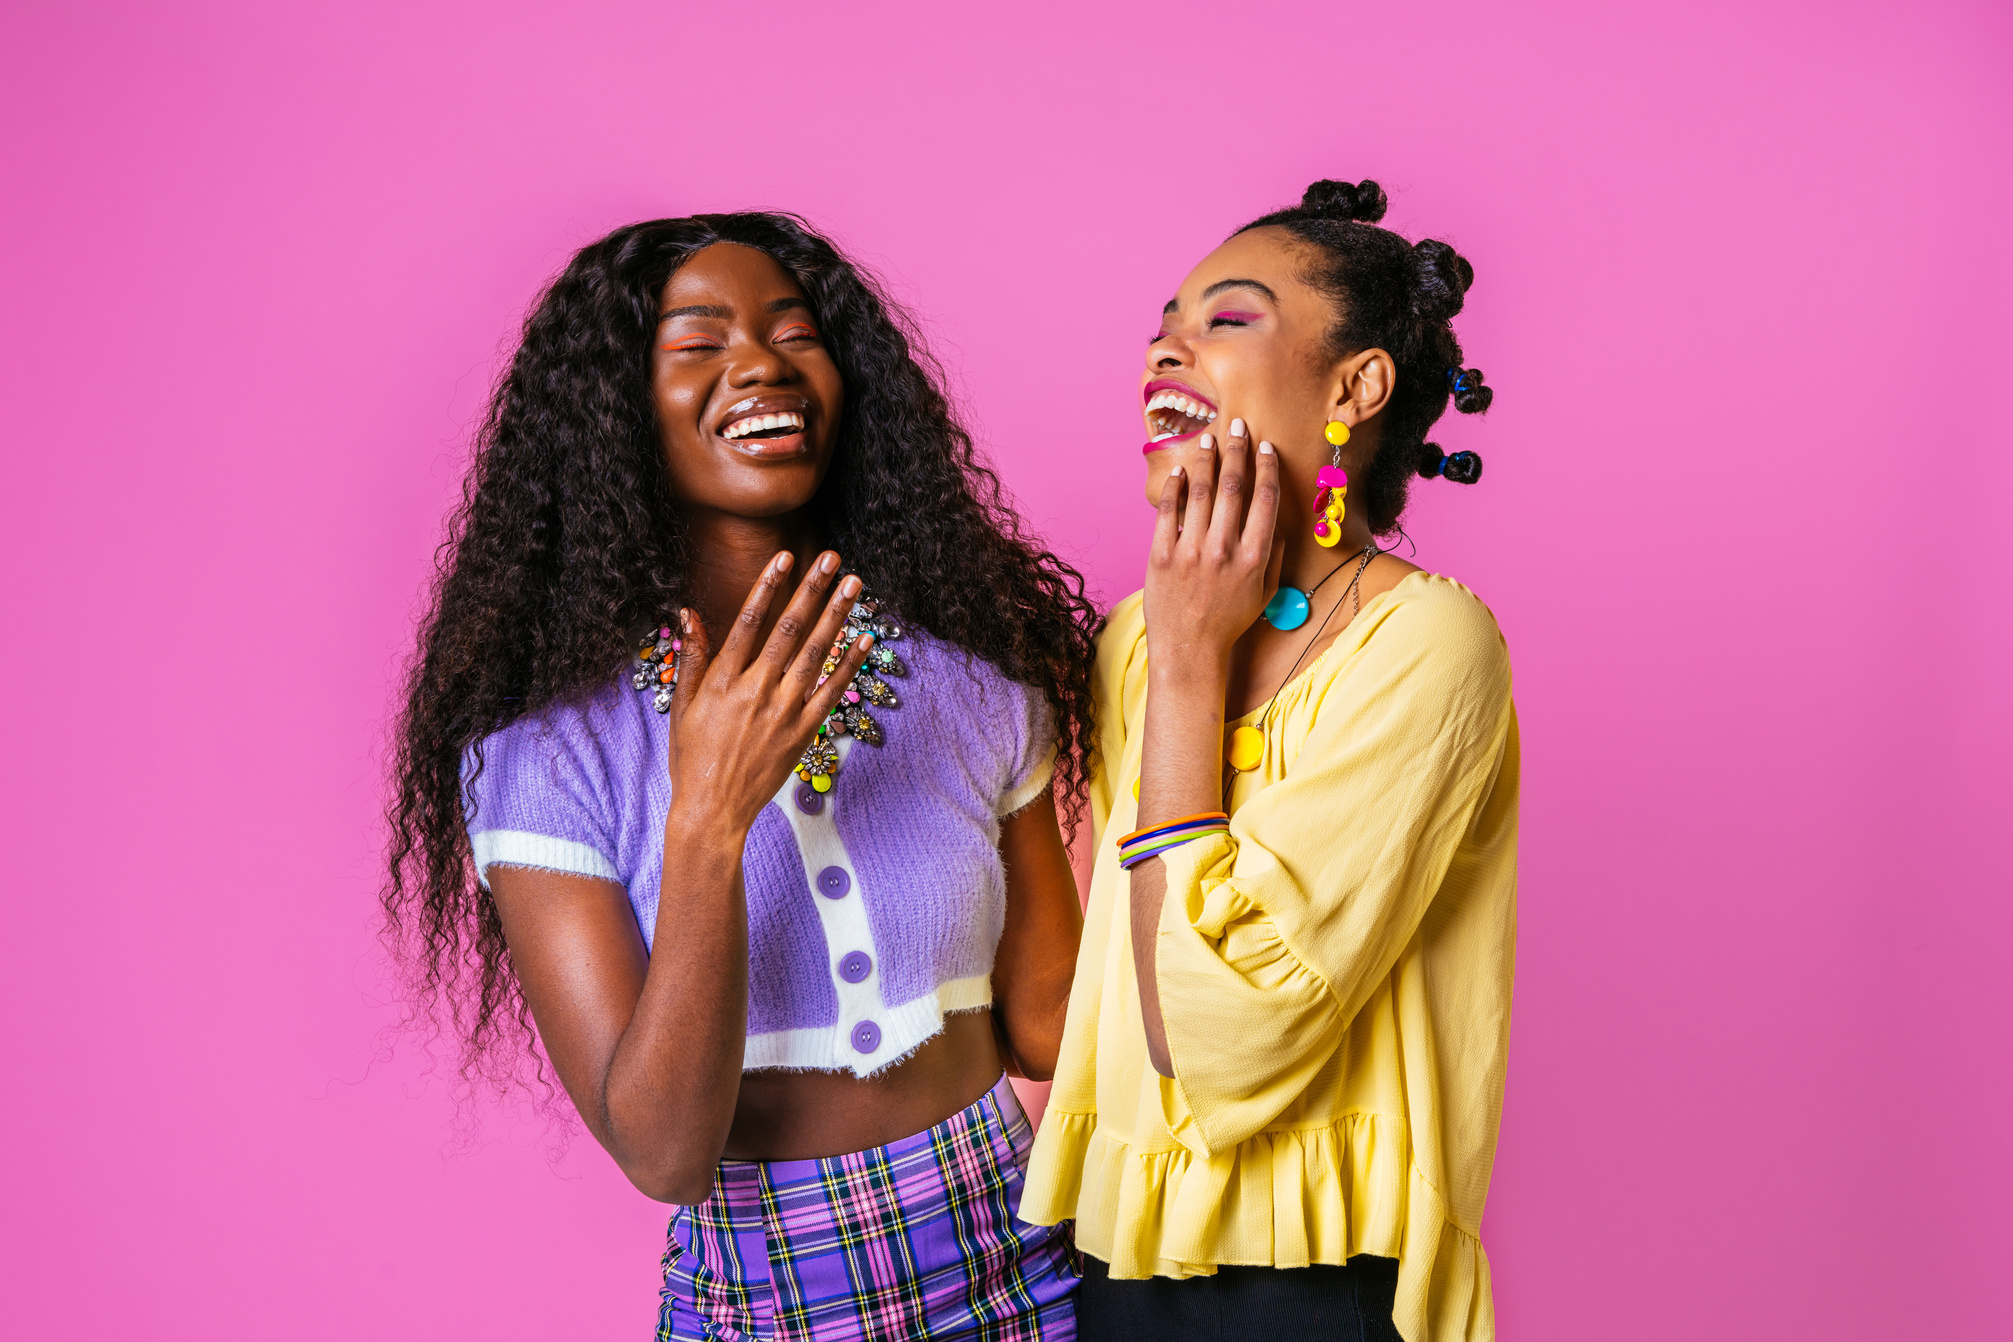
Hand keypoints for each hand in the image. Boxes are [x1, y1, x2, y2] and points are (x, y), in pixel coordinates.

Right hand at [666, 551, 873, 832]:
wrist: (712, 811)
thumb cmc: (692, 759)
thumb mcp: (683, 706)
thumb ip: (692, 658)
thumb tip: (686, 613)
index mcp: (723, 681)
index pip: (748, 622)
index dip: (768, 587)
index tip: (785, 557)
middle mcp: (755, 690)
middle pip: (789, 630)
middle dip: (812, 590)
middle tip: (833, 559)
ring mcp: (782, 712)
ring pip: (816, 654)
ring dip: (837, 616)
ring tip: (854, 585)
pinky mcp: (802, 733)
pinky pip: (831, 692)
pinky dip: (849, 665)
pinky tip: (864, 639)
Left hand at [1143, 417, 1282, 676]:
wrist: (1189, 650)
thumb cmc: (1229, 622)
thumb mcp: (1264, 593)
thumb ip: (1272, 555)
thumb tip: (1275, 521)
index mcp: (1254, 557)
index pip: (1264, 499)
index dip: (1267, 468)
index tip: (1267, 448)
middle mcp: (1224, 549)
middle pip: (1234, 486)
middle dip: (1238, 450)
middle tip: (1238, 426)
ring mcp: (1191, 550)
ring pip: (1200, 492)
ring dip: (1206, 460)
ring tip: (1209, 439)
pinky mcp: (1162, 555)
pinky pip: (1168, 511)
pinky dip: (1175, 487)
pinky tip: (1180, 470)